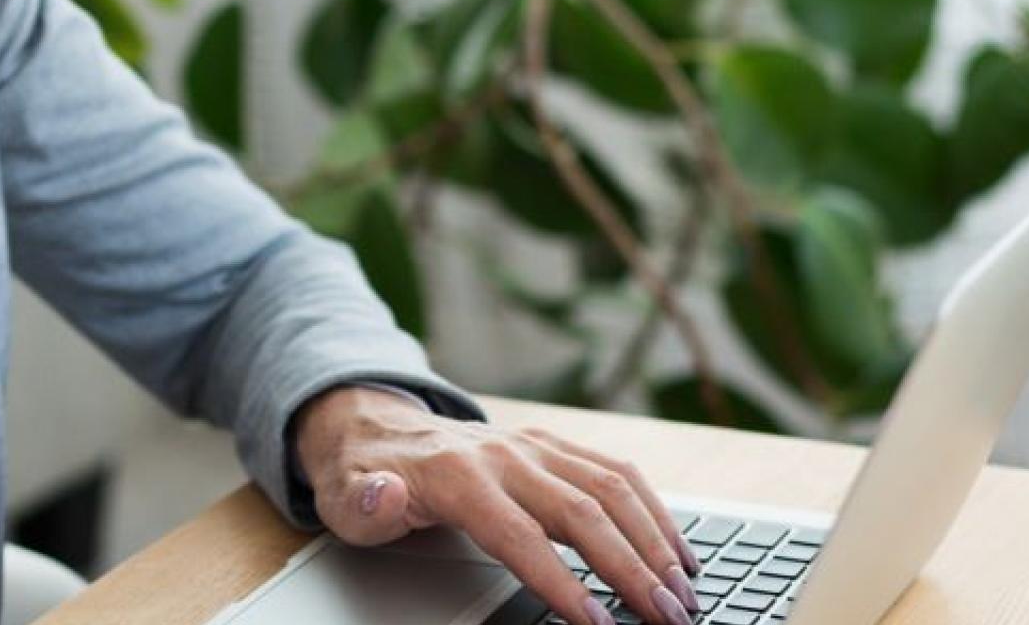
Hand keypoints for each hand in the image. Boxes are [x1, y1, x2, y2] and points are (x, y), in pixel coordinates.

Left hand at [291, 387, 702, 624]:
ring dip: (654, 540)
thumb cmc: (364, 475)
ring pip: (611, 486)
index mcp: (459, 476)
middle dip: (631, 569)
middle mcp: (506, 454)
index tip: (599, 624)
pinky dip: (652, 509)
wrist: (374, 423)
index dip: (563, 583)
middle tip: (667, 617)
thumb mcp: (343, 498)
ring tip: (684, 591)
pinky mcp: (552, 444)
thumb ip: (365, 503)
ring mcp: (534, 444)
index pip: (522, 537)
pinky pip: (615, 471)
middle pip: (582, 513)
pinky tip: (676, 549)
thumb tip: (384, 493)